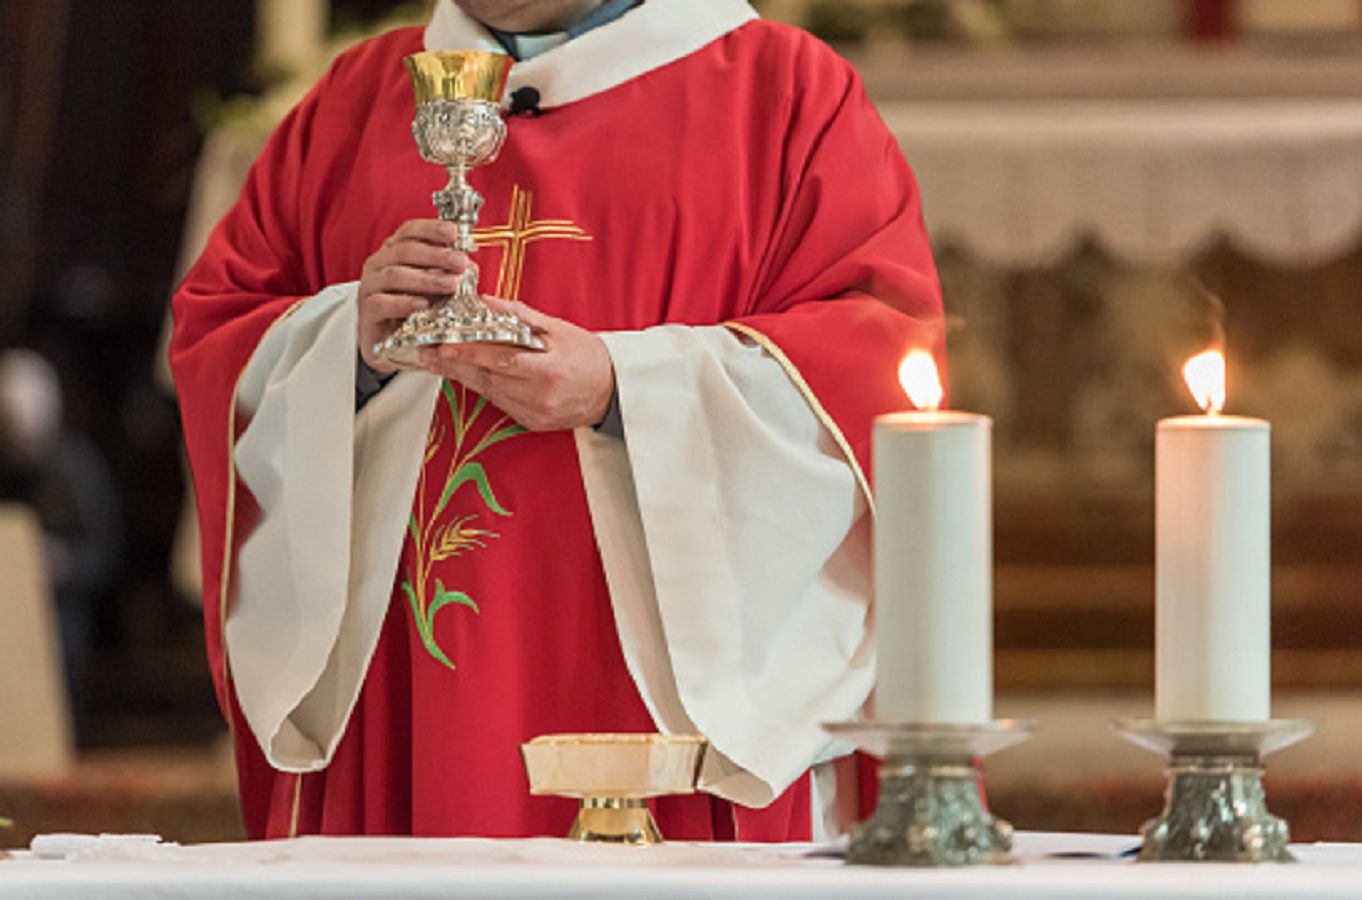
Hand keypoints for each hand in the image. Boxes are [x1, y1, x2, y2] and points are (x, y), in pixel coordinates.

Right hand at [358, 219, 468, 372]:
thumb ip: (448, 274)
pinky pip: (382, 303)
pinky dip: (404, 302)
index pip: (409, 231)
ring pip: (394, 275)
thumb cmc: (412, 310)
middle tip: (460, 262)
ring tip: (451, 285)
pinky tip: (423, 305)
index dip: (431, 228)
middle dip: (436, 255)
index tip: (453, 232)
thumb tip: (470, 266)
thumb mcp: (434, 288)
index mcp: (394, 251)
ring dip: (426, 279)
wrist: (388, 344)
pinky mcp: (367, 310)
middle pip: (404, 251)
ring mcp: (370, 286)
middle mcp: (379, 264)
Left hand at [418, 297, 614, 431]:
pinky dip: (485, 387)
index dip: (470, 353)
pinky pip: (501, 403)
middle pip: (488, 379)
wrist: (612, 390)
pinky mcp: (532, 423)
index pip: (501, 361)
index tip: (444, 345)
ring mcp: (535, 413)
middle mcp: (541, 397)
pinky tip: (469, 375)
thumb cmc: (587, 355)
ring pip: (490, 393)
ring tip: (440, 361)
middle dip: (455, 365)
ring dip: (465, 376)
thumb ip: (520, 316)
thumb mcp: (558, 329)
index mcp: (550, 371)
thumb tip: (487, 301)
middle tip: (428, 353)